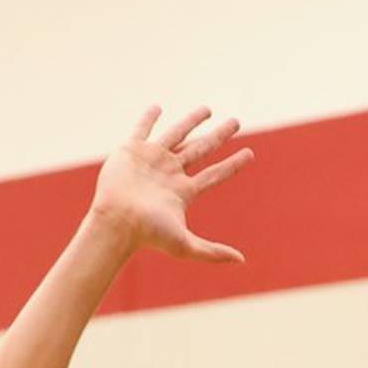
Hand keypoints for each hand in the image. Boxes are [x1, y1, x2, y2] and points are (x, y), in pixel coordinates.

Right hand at [89, 104, 253, 263]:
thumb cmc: (149, 234)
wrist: (117, 221)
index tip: (250, 154)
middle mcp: (170, 173)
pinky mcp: (132, 150)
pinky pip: (142, 129)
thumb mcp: (185, 245)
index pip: (215, 174)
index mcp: (183, 191)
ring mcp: (152, 160)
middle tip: (236, 122)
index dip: (233, 164)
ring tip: (208, 109)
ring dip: (192, 120)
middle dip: (219, 136)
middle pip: (201, 149)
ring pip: (178, 134)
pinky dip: (148, 118)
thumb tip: (241, 260)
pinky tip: (157, 107)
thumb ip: (213, 252)